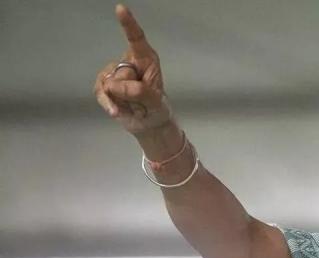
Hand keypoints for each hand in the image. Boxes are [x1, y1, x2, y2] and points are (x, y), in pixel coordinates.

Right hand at [93, 4, 171, 134]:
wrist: (148, 124)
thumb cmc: (156, 108)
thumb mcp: (155, 102)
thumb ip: (140, 92)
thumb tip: (117, 85)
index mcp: (146, 59)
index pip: (136, 39)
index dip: (128, 24)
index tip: (120, 9)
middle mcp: (129, 61)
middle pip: (121, 74)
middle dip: (130, 92)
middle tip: (141, 101)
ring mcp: (114, 73)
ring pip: (109, 84)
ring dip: (121, 100)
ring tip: (133, 105)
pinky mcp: (104, 84)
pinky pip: (100, 92)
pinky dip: (108, 104)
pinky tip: (116, 111)